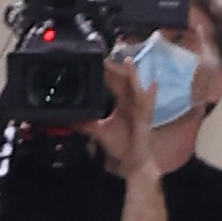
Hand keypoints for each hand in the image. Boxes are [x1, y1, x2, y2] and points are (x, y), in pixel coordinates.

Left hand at [84, 56, 157, 176]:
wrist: (131, 163)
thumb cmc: (120, 146)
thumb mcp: (98, 132)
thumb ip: (84, 124)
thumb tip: (68, 120)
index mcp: (120, 103)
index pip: (113, 83)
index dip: (106, 72)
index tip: (97, 61)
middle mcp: (130, 103)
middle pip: (124, 81)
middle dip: (116, 69)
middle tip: (106, 57)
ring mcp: (139, 109)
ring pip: (135, 88)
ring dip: (133, 76)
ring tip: (128, 62)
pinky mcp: (145, 119)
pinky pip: (148, 105)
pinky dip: (150, 95)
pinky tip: (153, 85)